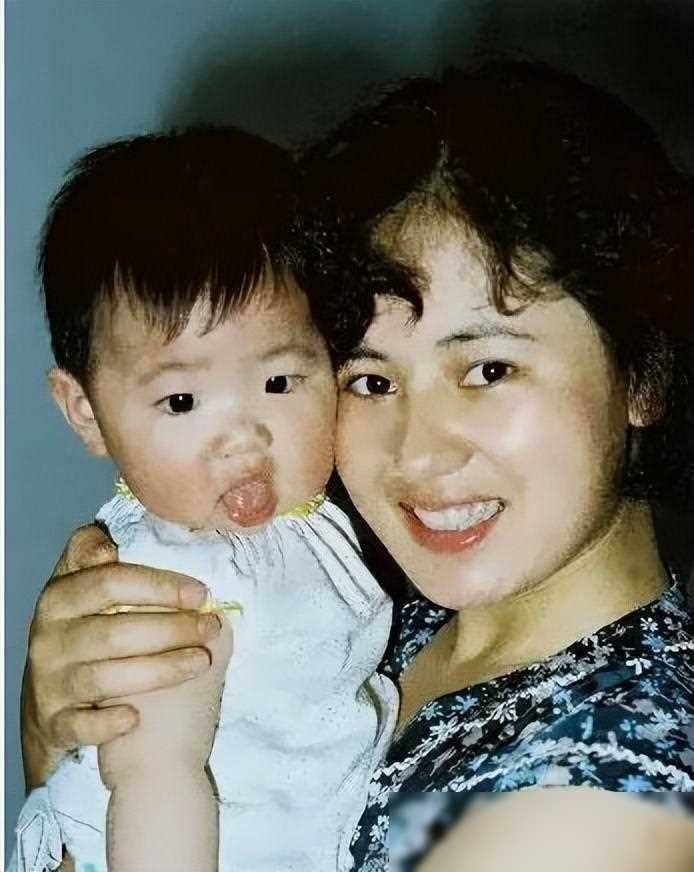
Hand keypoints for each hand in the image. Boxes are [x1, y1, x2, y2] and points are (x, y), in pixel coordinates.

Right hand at [21, 524, 220, 788]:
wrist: (47, 705)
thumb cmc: (79, 631)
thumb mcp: (80, 587)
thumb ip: (92, 553)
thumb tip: (109, 545)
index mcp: (59, 597)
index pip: (108, 582)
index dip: (158, 585)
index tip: (200, 592)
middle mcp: (49, 638)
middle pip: (113, 631)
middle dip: (171, 629)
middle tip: (212, 627)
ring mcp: (50, 683)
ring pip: (105, 677)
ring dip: (160, 670)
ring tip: (201, 661)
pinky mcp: (53, 723)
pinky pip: (80, 725)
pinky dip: (106, 722)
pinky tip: (136, 718)